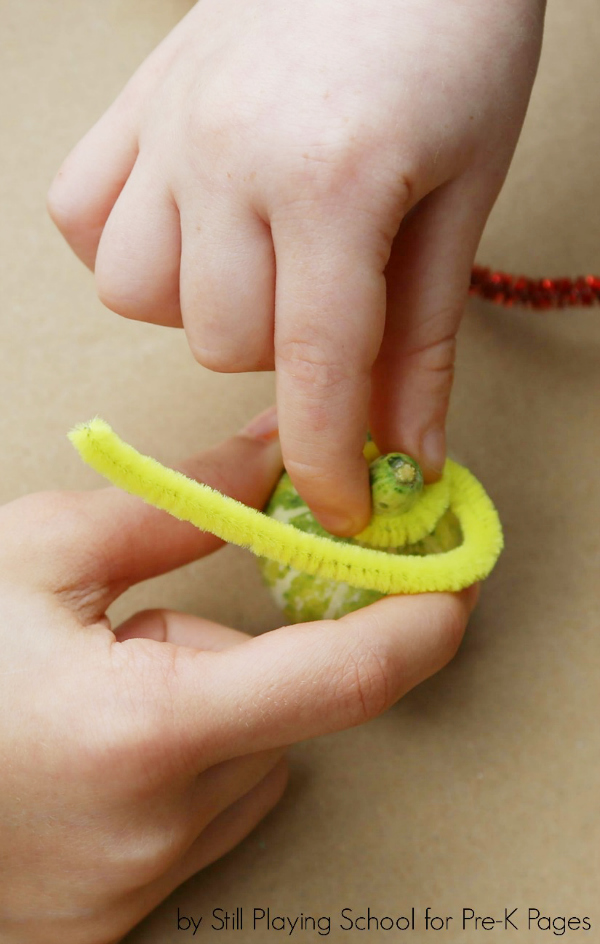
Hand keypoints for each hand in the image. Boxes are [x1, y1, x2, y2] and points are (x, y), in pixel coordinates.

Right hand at [0, 413, 477, 942]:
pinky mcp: (124, 912)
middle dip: (230, 657)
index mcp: (146, 731)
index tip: (453, 580)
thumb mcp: (40, 554)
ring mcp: (142, 882)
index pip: (339, 679)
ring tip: (96, 699)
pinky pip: (206, 816)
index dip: (415, 622)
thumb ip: (178, 506)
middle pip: (278, 712)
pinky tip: (97, 747)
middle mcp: (159, 826)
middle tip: (132, 637)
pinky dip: (180, 767)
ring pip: (246, 765)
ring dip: (203, 713)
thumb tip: (272, 455)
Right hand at [47, 0, 544, 536]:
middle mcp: (227, 157)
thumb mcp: (465, 196)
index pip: (314, 370)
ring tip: (263, 262)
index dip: (326, 460)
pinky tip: (192, 230)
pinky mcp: (135, 103)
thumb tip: (408, 450)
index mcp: (332, 184)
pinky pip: (84, 221)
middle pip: (221, 343)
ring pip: (140, 297)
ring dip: (206, 309)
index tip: (339, 509)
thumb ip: (424, 337)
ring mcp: (168, 126)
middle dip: (286, 357)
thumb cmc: (454, 39)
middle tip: (335, 304)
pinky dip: (133, 252)